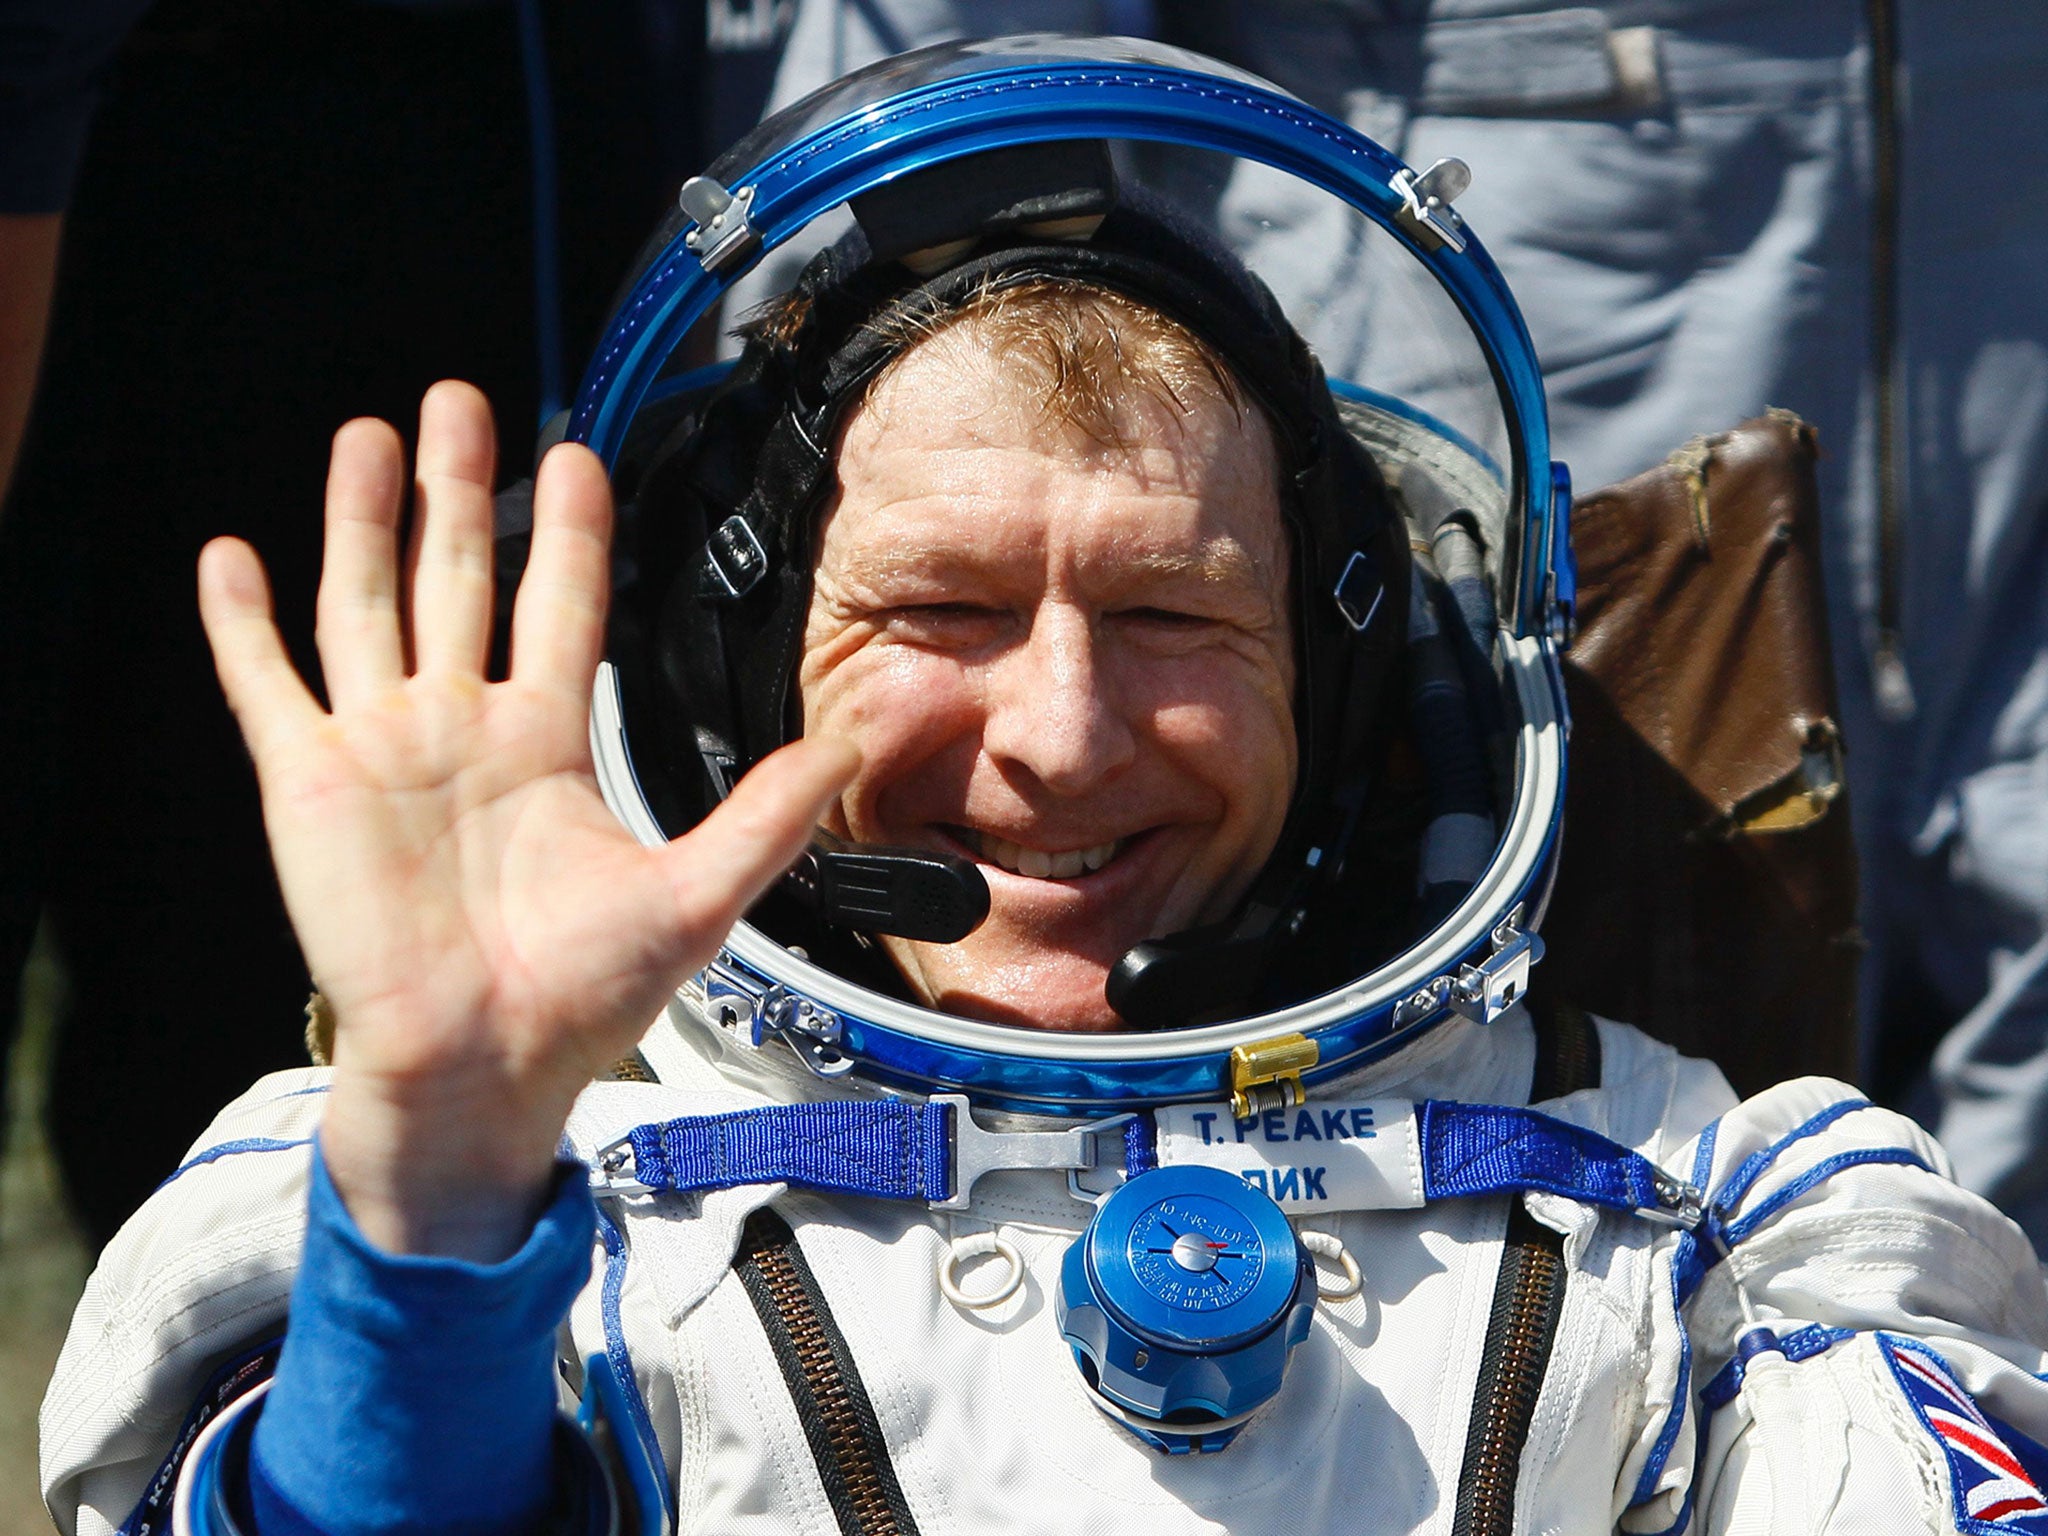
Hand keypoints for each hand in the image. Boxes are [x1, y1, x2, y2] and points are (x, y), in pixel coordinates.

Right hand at [198, 382, 855, 1259]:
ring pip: (366, 603)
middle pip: (460, 577)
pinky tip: (229, 554)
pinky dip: (242, 622)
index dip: (570, 529)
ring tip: (368, 436)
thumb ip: (769, 810)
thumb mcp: (697, 892)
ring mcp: (382, 748)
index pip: (561, 604)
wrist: (485, 1068)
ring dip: (363, 521)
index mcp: (546, 744)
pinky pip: (270, 683)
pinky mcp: (310, 782)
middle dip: (460, 488)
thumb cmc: (582, 998)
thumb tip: (856, 743)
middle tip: (459, 401)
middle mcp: (463, 729)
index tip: (575, 452)